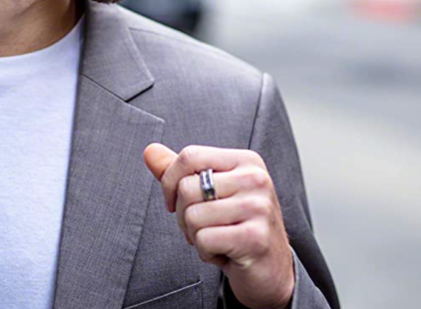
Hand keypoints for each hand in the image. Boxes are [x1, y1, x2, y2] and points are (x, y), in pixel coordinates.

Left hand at [143, 143, 294, 308]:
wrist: (271, 268)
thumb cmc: (238, 227)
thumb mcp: (211, 193)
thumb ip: (182, 171)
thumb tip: (150, 151)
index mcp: (246, 161)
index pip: (190, 156)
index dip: (170, 181)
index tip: (175, 202)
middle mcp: (256, 179)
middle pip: (187, 188)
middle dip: (184, 215)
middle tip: (205, 226)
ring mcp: (258, 207)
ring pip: (193, 216)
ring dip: (196, 236)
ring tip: (218, 239)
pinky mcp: (255, 237)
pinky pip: (204, 240)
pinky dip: (206, 252)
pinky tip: (224, 252)